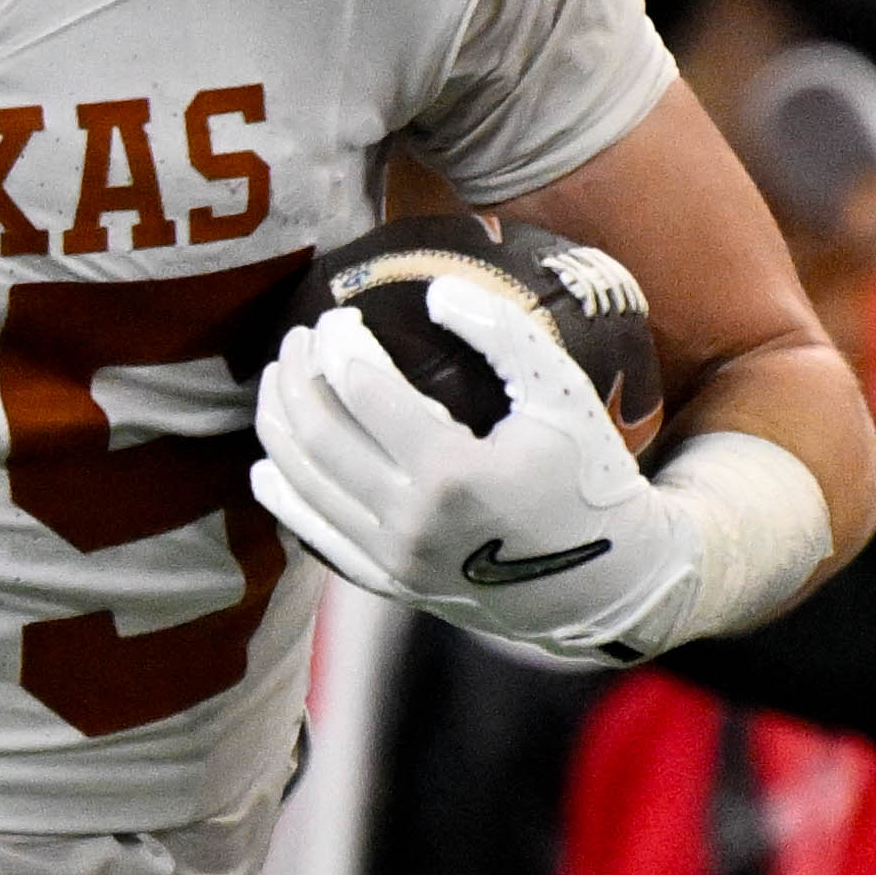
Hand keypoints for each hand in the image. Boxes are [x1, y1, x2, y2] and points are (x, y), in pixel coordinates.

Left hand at [251, 287, 686, 656]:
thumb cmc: (585, 477)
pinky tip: (269, 462)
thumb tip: (434, 289)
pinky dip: (282, 497)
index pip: (362, 389)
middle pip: (319, 433)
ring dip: (280, 424)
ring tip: (280, 379)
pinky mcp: (389, 585)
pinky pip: (314, 537)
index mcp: (453, 470)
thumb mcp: (560, 394)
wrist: (606, 581)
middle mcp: (412, 521)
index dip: (337, 343)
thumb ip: (501, 333)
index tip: (338, 315)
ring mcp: (394, 559)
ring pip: (304, 484)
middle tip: (299, 337)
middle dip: (298, 375)